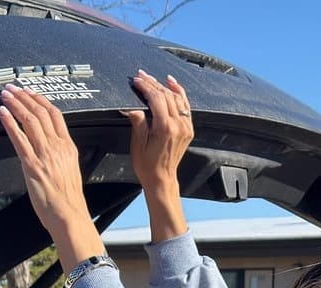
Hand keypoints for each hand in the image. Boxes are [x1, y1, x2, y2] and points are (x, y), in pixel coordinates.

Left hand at [0, 85, 104, 271]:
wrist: (69, 215)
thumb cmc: (68, 201)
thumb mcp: (70, 171)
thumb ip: (60, 157)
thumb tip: (51, 151)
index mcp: (68, 147)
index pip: (55, 115)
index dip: (41, 100)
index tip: (30, 92)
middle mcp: (57, 146)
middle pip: (41, 113)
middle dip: (25, 97)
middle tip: (13, 88)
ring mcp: (45, 154)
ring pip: (30, 120)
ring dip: (16, 104)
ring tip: (6, 95)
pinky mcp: (32, 164)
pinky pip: (19, 138)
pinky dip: (10, 123)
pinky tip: (3, 114)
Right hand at [126, 71, 192, 197]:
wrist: (161, 179)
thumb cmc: (147, 166)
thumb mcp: (138, 144)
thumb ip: (138, 121)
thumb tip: (131, 106)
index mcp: (165, 128)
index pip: (156, 98)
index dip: (145, 87)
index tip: (136, 80)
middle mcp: (178, 125)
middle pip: (166, 95)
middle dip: (153, 83)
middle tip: (141, 76)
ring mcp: (185, 126)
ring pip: (177, 98)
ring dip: (164, 86)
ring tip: (153, 78)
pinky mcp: (188, 128)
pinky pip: (186, 106)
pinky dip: (179, 93)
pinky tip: (172, 84)